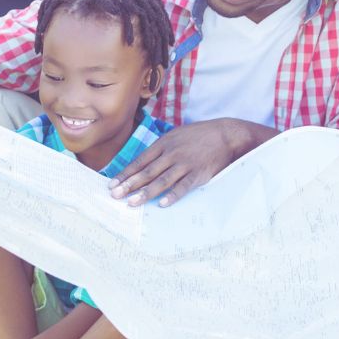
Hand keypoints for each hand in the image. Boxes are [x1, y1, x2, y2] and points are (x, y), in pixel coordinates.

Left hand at [109, 119, 271, 206]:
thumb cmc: (199, 135)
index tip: (112, 184)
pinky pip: (183, 187)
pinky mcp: (198, 174)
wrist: (225, 135)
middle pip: (147, 172)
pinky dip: (172, 195)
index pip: (140, 161)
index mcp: (164, 143)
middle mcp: (172, 154)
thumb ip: (160, 148)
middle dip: (129, 185)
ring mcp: (185, 164)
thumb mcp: (176, 135)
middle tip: (115, 196)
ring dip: (145, 193)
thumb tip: (143, 163)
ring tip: (131, 203)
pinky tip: (162, 204)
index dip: (125, 174)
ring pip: (161, 181)